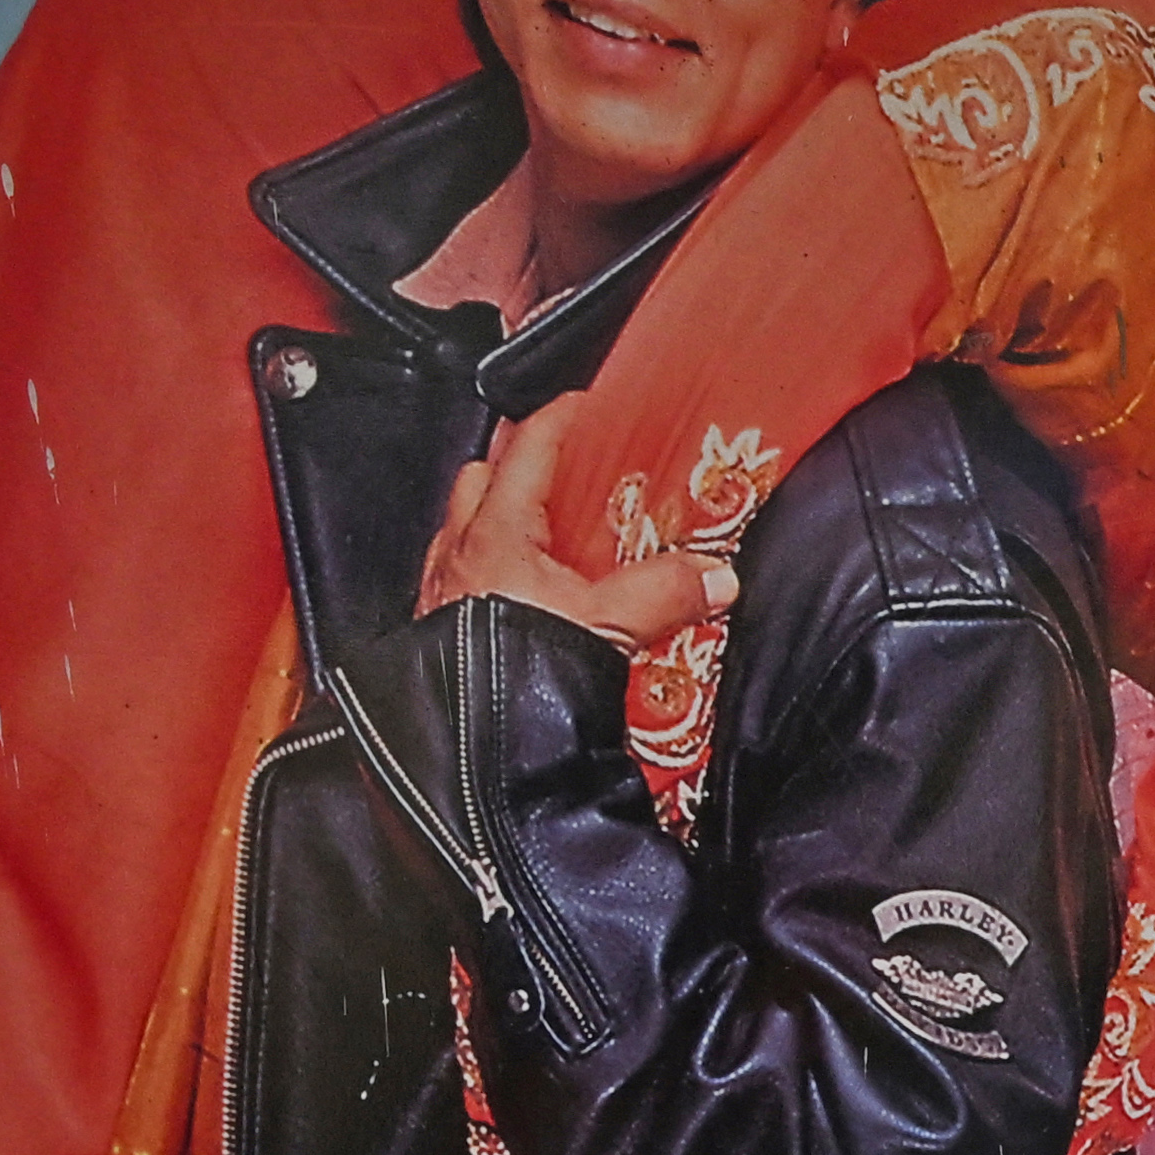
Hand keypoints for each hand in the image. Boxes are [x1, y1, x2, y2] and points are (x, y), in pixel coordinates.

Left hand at [417, 400, 731, 651]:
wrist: (476, 746)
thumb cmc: (518, 673)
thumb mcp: (610, 625)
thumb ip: (666, 591)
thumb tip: (717, 576)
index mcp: (496, 532)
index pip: (528, 445)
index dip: (561, 417)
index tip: (588, 408)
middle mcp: (459, 552)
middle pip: (484, 475)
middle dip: (522, 465)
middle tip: (567, 472)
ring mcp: (442, 589)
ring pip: (465, 525)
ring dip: (500, 518)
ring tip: (547, 535)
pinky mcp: (437, 629)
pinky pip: (459, 577)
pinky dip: (488, 571)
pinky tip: (520, 594)